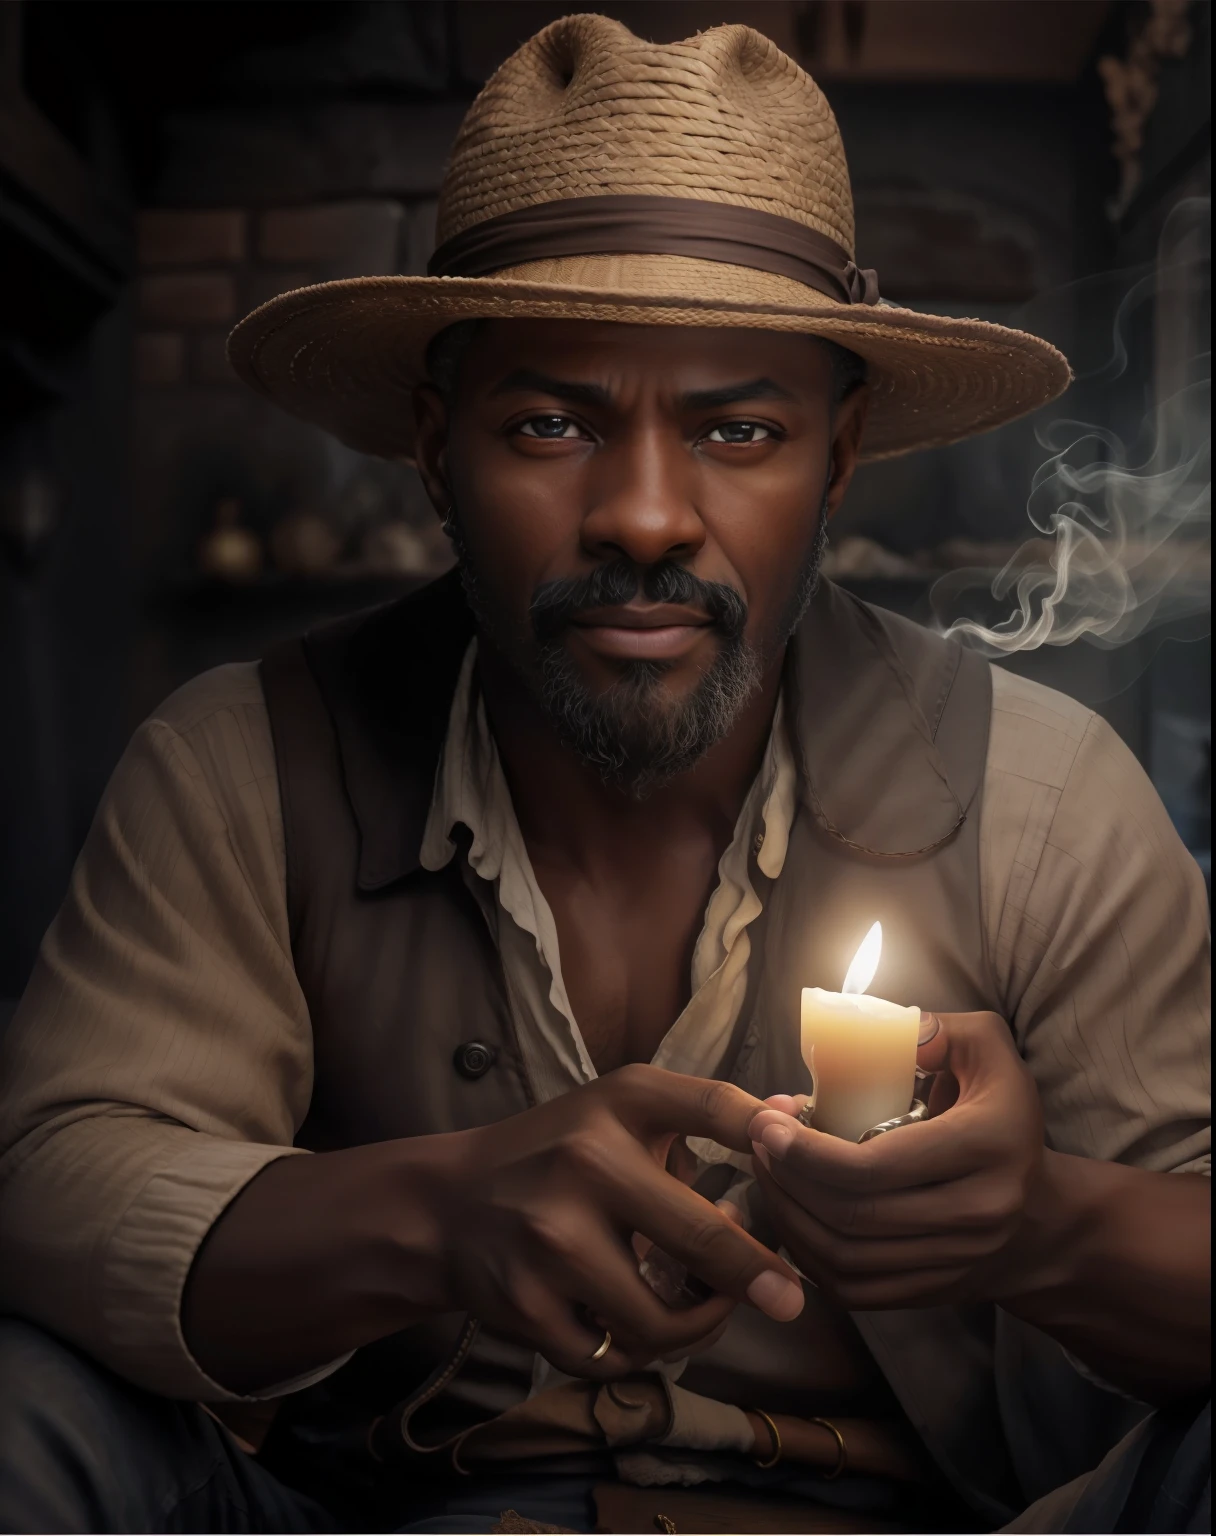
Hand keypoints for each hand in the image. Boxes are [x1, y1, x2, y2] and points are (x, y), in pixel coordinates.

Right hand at [410, 1064, 804, 1375]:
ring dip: (693, 1326)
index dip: (764, 1133)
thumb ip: (699, 1116)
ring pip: (659, 1318)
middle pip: (700, 1236)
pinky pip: (612, 1354)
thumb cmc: (554, 1155)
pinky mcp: (527, 1305)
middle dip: (759, 1278)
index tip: (806, 1157)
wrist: (447, 1207)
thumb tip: (793, 1118)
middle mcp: (585, 1162)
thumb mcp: (617, 1114)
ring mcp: (552, 1239)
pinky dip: (636, 1352)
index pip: (708, 1103)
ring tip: (701, 1310)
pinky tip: (637, 1327)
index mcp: (616, 1104)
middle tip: (792, 1300)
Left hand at [747, 1011, 1047, 1308]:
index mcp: (987, 1146)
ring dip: (790, 1216)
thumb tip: (892, 1031)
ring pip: (844, 1256)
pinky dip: (809, 1255)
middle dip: (787, 1178)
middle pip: (852, 1213)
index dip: (806, 1150)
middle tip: (757, 1141)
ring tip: (766, 1172)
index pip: (874, 1166)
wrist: (1039, 1217)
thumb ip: (940, 1030)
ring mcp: (955, 1261)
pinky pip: (852, 1287)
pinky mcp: (932, 1293)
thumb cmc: (1000, 1115)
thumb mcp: (987, 1052)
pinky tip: (791, 1214)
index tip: (766, 1122)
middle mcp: (977, 1213)